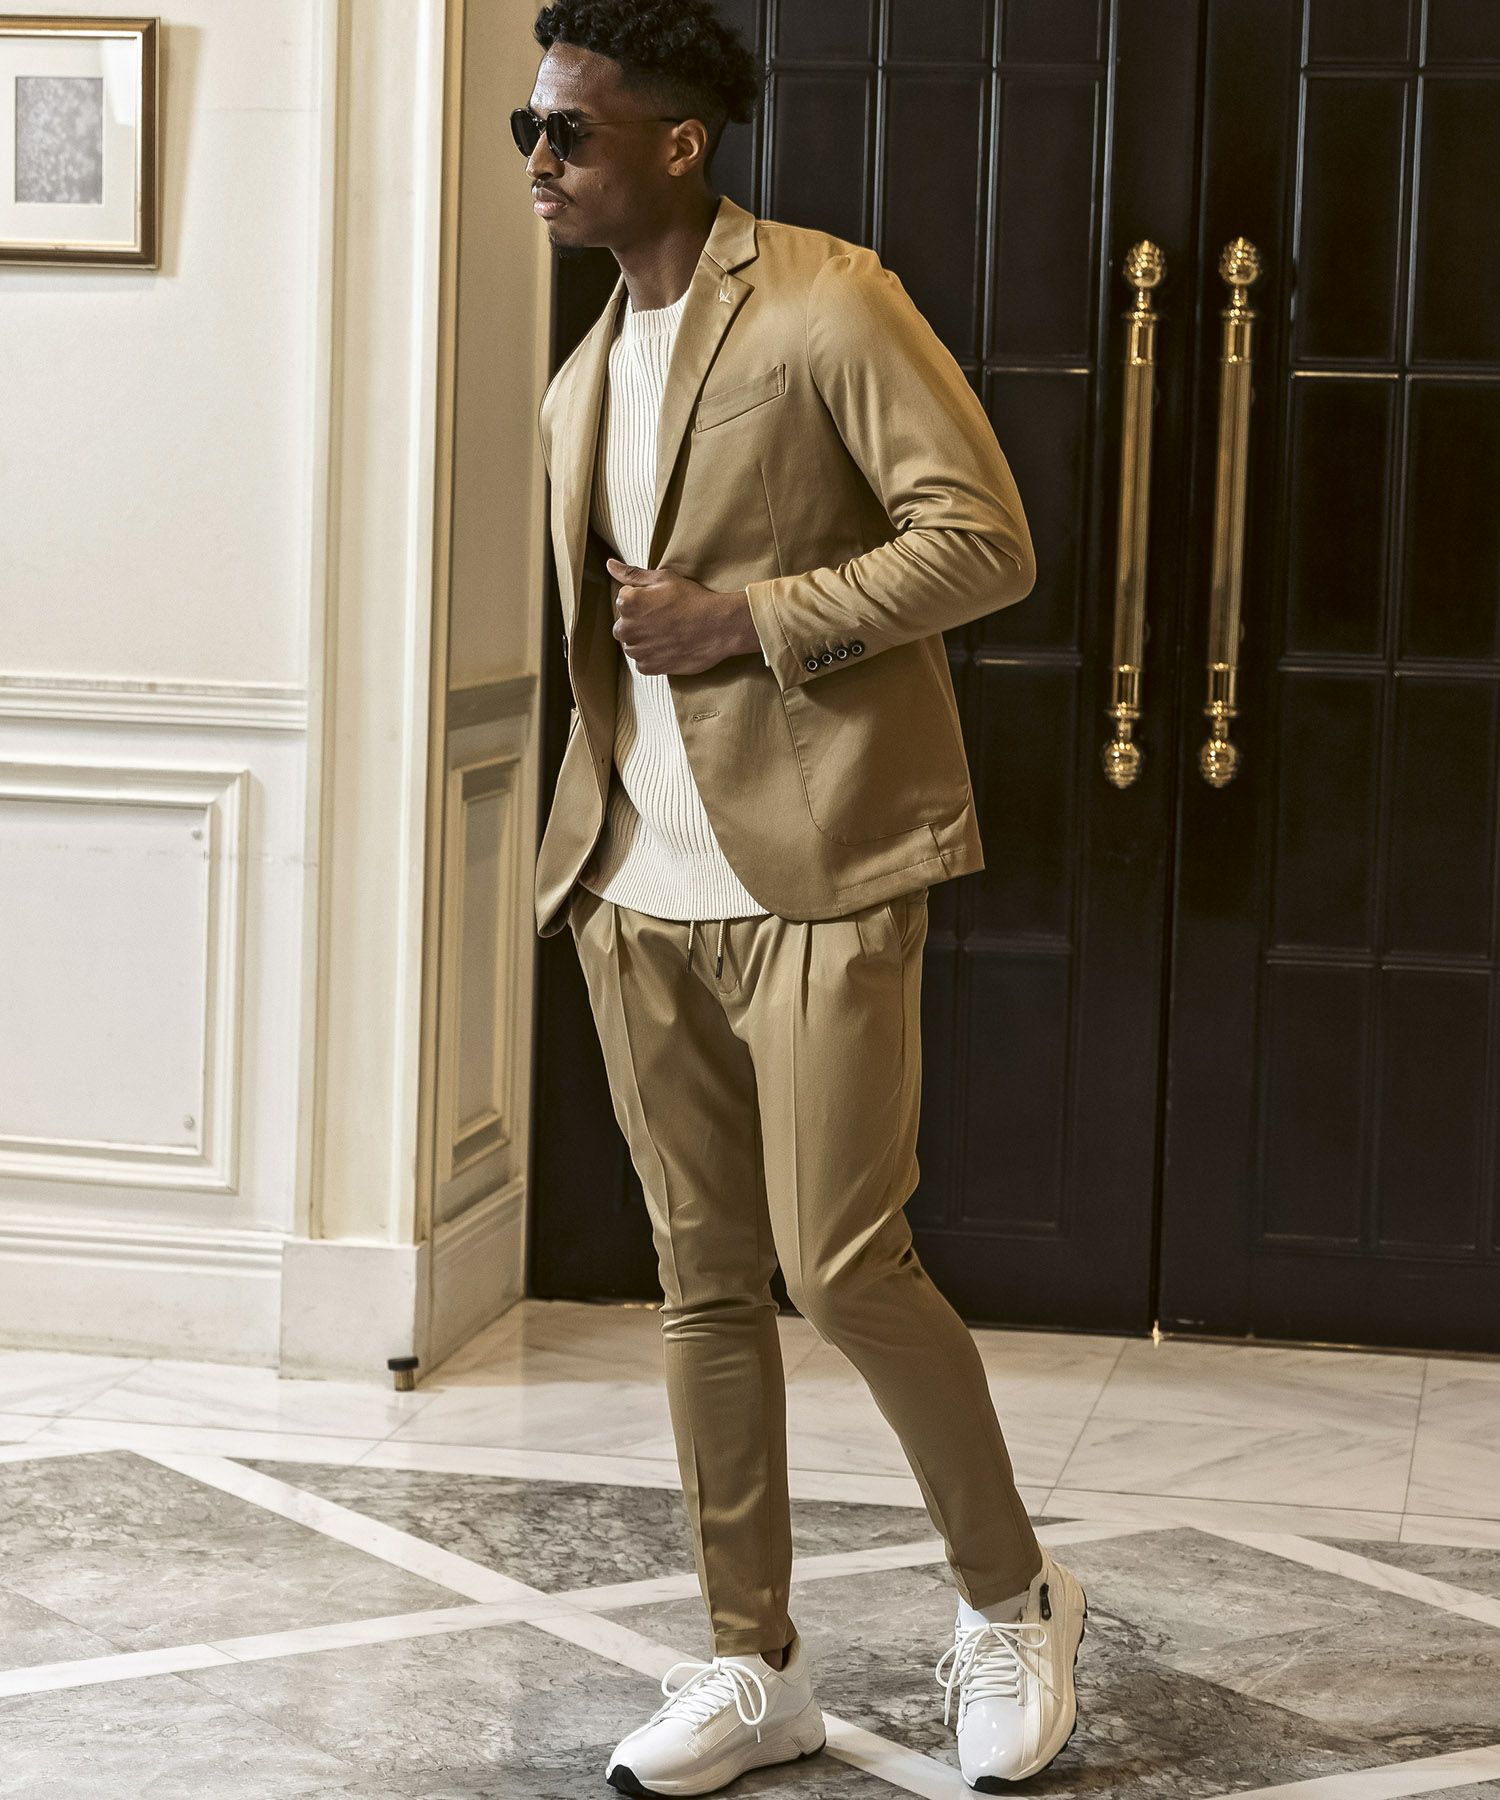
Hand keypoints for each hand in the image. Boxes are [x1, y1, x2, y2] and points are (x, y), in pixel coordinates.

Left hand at [605, 557, 760, 673]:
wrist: (718, 627)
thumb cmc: (692, 599)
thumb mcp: (663, 579)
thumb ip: (632, 574)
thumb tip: (609, 565)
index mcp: (628, 603)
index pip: (622, 601)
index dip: (642, 600)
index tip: (660, 603)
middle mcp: (628, 628)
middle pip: (623, 626)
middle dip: (638, 623)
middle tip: (664, 620)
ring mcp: (638, 650)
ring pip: (632, 646)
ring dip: (644, 641)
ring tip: (667, 634)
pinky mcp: (649, 667)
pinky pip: (642, 663)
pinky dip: (653, 657)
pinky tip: (669, 647)